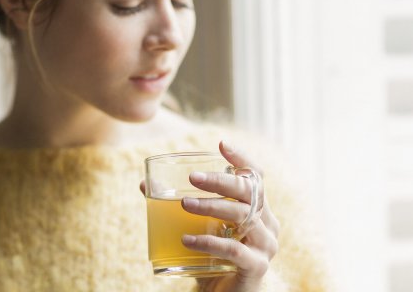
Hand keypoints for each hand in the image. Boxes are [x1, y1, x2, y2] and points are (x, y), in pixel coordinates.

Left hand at [183, 141, 279, 291]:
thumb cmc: (213, 258)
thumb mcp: (199, 228)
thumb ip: (180, 206)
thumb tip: (144, 185)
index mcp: (259, 209)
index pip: (257, 177)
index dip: (242, 158)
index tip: (221, 144)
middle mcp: (268, 224)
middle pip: (250, 192)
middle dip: (220, 181)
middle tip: (192, 178)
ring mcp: (266, 246)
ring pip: (243, 217)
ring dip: (211, 207)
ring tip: (184, 204)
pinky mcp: (257, 268)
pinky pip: (234, 250)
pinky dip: (209, 242)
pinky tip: (187, 239)